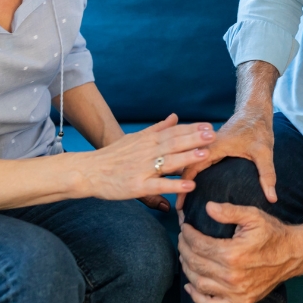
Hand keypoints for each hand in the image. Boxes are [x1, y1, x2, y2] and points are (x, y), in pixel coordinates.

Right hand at [83, 114, 214, 202]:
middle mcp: (146, 152)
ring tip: (205, 155)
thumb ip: (157, 129)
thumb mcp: (135, 138)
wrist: (88, 171)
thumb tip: (175, 116)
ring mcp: (142, 168)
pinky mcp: (137, 185)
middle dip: (194, 139)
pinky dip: (174, 185)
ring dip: (187, 158)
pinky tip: (189, 186)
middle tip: (213, 136)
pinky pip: (158, 185)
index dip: (192, 129)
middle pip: (173, 143)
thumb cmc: (113, 156)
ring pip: (168, 161)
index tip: (209, 126)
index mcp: (147, 140)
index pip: (173, 131)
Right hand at [176, 112, 275, 211]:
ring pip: (191, 164)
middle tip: (180, 209)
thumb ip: (267, 174)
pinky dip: (195, 174)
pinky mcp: (213, 147)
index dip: (184, 186)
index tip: (181, 205)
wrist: (255, 110)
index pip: (192, 167)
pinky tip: (197, 186)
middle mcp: (208, 146)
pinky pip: (199, 161)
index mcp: (214, 146)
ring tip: (185, 201)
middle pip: (187, 167)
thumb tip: (272, 198)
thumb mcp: (264, 152)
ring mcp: (209, 146)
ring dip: (186, 180)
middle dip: (181, 187)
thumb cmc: (258, 128)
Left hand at [178, 202, 301, 302]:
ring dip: (187, 269)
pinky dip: (197, 298)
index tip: (185, 227)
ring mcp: (236, 292)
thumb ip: (229, 211)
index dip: (187, 235)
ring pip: (199, 283)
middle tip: (183, 239)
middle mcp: (232, 276)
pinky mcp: (241, 302)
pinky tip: (190, 286)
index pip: (198, 245)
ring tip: (186, 256)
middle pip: (196, 263)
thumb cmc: (272, 233)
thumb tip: (207, 207)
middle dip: (184, 249)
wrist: (293, 254)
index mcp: (233, 254)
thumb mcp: (253, 216)